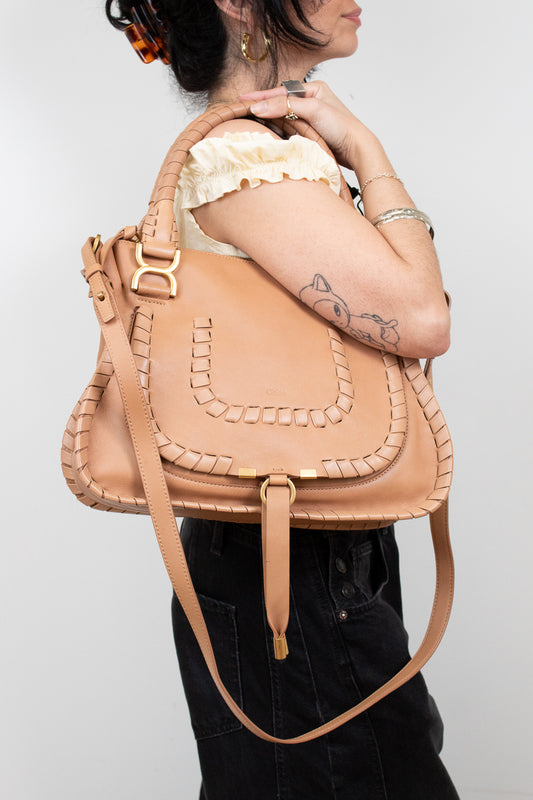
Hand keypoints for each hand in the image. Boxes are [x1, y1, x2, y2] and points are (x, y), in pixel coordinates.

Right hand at [239, 80, 375, 168]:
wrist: (357, 150)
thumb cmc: (341, 127)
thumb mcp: (312, 111)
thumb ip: (285, 106)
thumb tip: (258, 107)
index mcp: (314, 88)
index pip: (280, 91)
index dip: (260, 96)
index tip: (241, 100)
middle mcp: (311, 100)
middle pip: (280, 102)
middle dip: (262, 106)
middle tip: (241, 110)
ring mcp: (310, 116)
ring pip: (283, 116)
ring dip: (269, 119)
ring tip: (250, 120)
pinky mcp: (310, 131)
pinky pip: (288, 127)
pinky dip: (277, 129)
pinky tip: (268, 132)